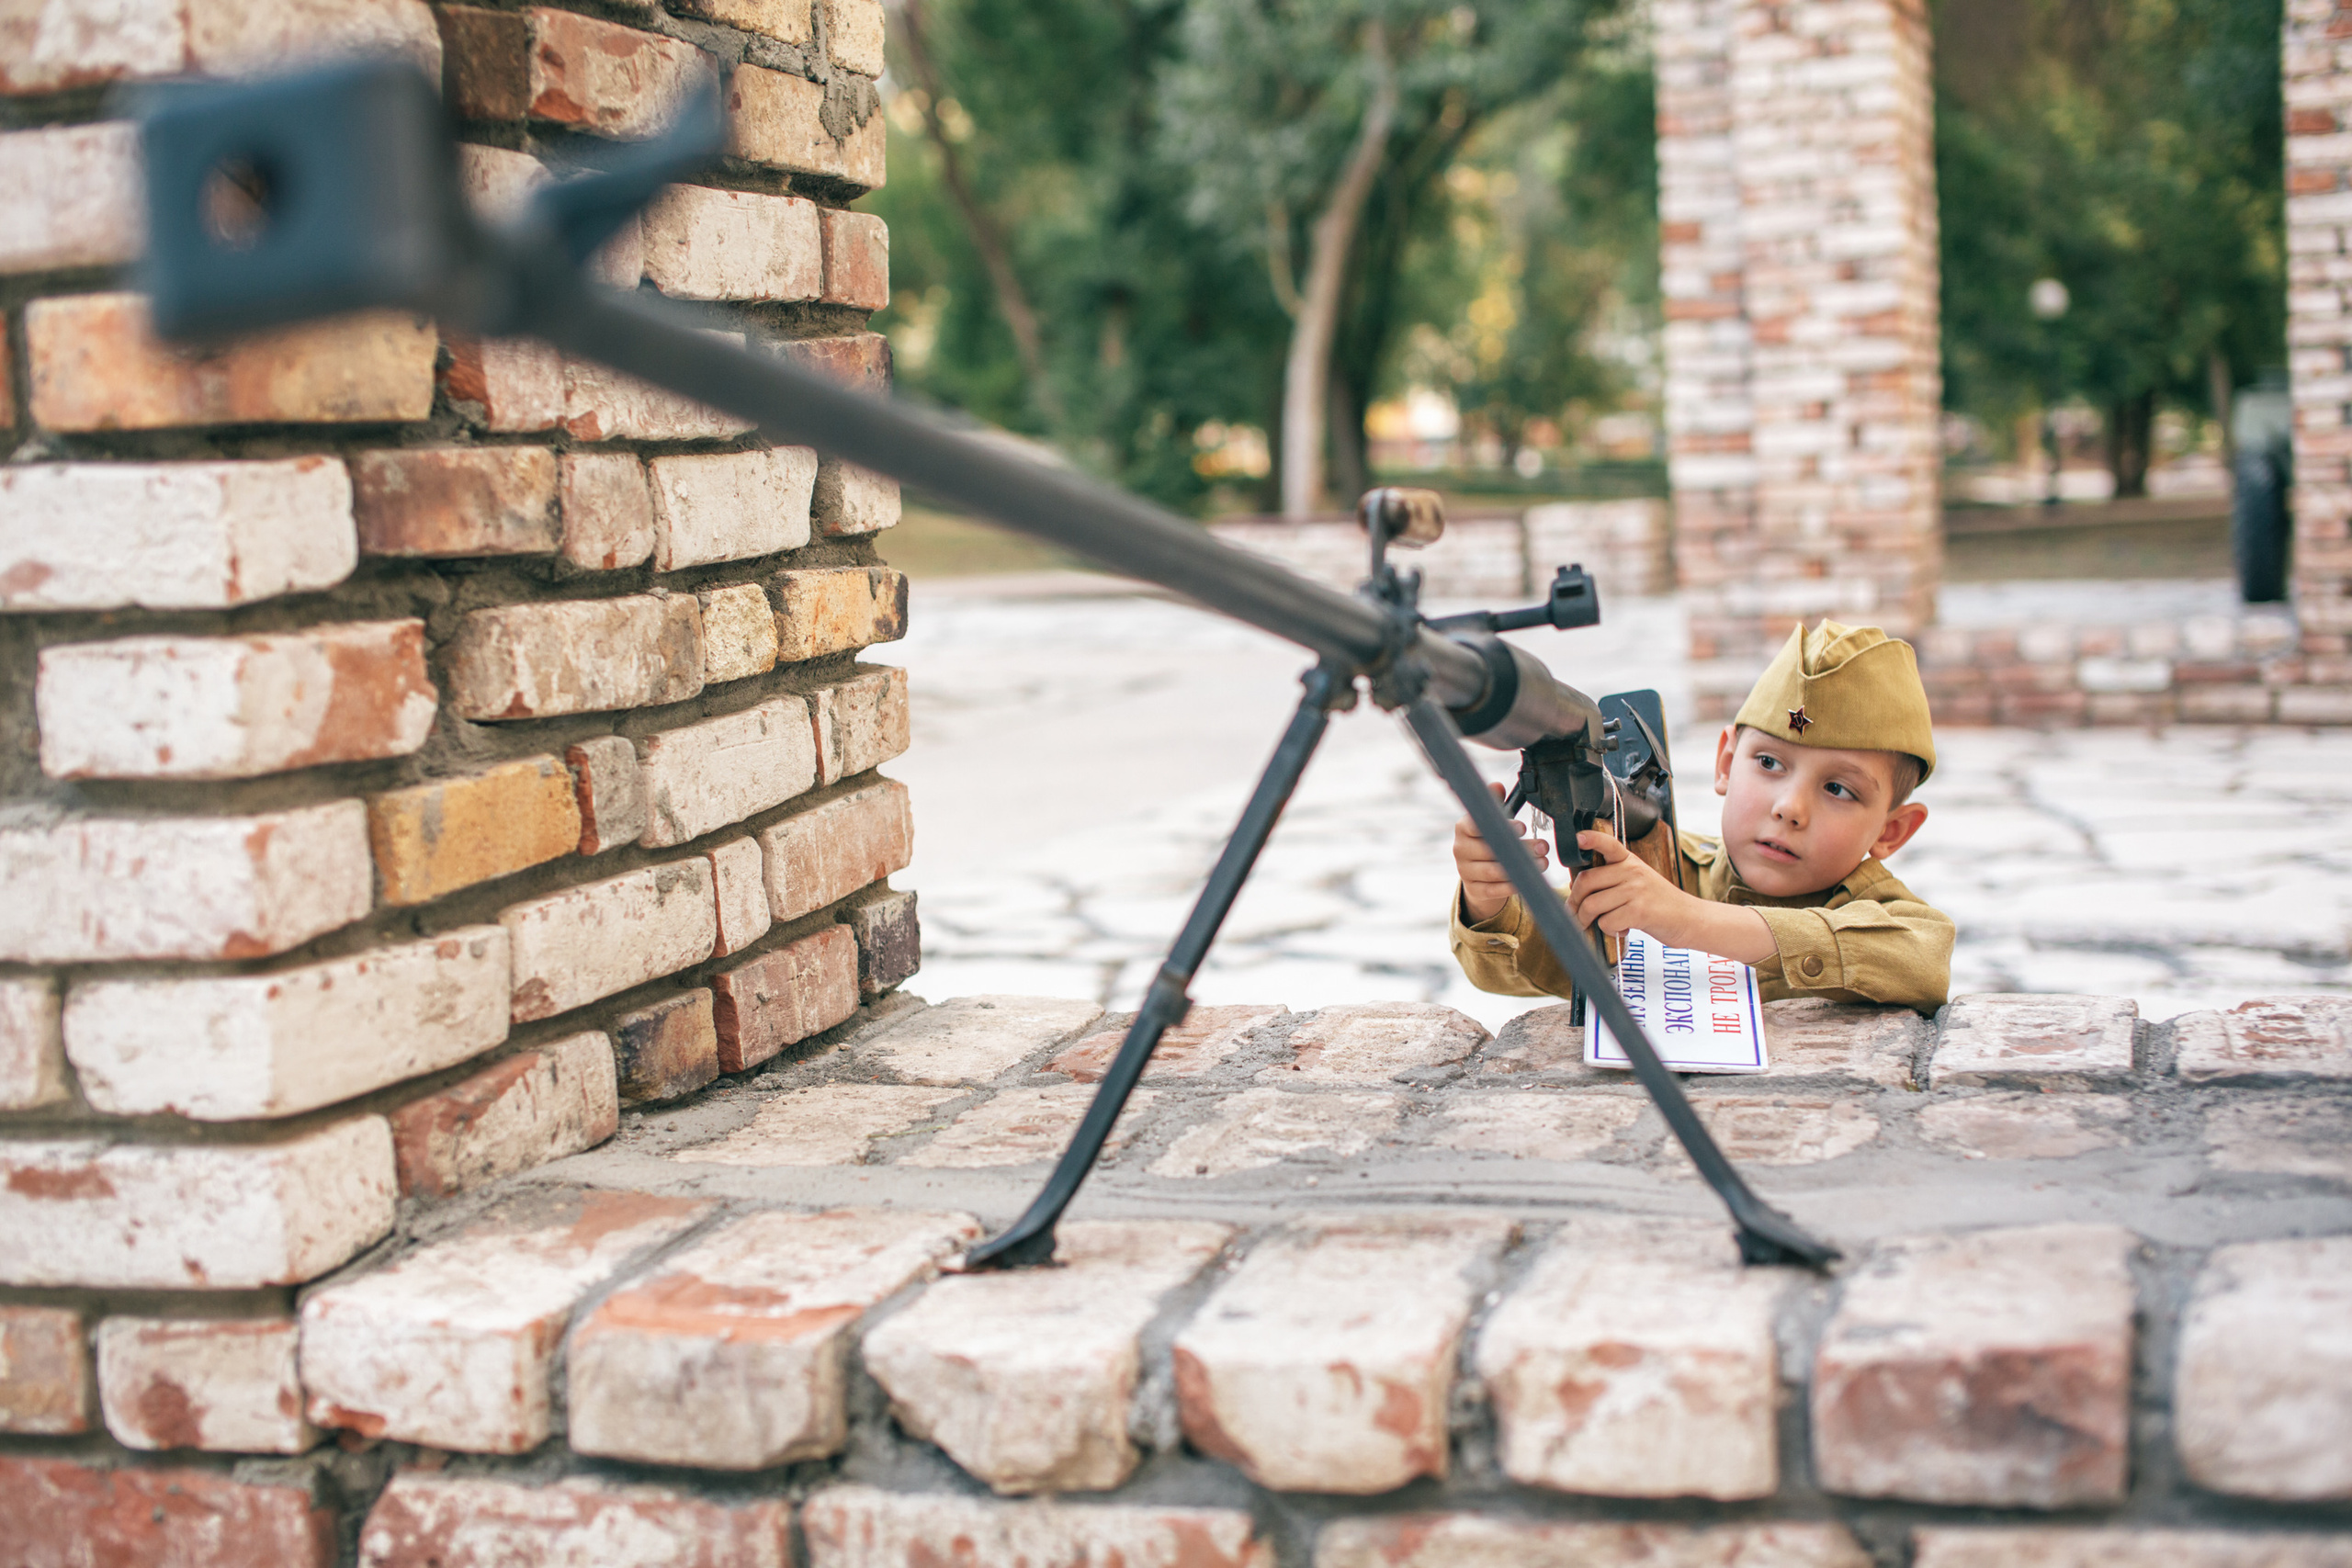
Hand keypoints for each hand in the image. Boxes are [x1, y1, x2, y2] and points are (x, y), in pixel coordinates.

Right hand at [1454, 781, 1547, 923]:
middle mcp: (1460, 849)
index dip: (1500, 826)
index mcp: (1463, 828)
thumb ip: (1494, 803)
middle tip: (1543, 846)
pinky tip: (1528, 880)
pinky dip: (1512, 885)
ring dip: (1521, 868)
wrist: (1477, 874)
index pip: (1476, 825)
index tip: (1522, 828)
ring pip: (1494, 871)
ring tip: (1543, 863)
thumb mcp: (1491, 821)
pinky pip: (1494, 890)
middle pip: (1490, 850)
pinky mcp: (1474, 890)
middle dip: (1520, 849)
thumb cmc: (1488, 840)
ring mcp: (1465, 871)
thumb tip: (1496, 785)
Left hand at [1566, 828, 1695, 941]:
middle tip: (1576, 914)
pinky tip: (1621, 929)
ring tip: (1598, 925)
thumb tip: (1579, 891)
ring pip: (1592, 905)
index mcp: (1630, 861)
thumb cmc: (1659, 903)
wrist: (1689, 919)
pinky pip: (1606, 922)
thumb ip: (1614, 880)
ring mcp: (1636, 890)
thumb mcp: (1639, 881)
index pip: (1608, 844)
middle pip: (1587, 881)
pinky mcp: (1639, 911)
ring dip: (1587, 920)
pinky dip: (1608, 931)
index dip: (1592, 839)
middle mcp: (1632, 871)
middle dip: (1574, 902)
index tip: (1578, 838)